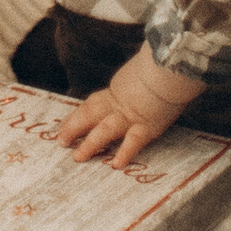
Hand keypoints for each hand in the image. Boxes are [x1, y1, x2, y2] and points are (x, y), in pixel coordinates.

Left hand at [61, 48, 199, 171]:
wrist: (170, 65)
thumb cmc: (161, 65)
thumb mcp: (143, 71)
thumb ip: (138, 81)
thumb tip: (140, 83)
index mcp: (117, 90)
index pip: (92, 105)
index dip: (77, 116)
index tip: (64, 125)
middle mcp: (119, 103)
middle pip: (90, 115)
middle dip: (74, 128)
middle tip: (60, 141)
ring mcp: (131, 115)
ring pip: (104, 130)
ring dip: (90, 144)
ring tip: (78, 157)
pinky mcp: (146, 125)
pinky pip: (133, 142)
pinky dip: (124, 153)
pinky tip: (116, 165)